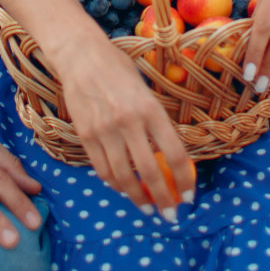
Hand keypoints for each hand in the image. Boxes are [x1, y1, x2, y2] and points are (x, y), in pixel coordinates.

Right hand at [58, 41, 195, 216]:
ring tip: (147, 209)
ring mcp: (105, 130)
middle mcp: (129, 121)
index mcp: (151, 109)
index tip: (189, 196)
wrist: (80, 56)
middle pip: (150, 172)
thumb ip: (156, 120)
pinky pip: (102, 169)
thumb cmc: (118, 69)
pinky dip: (114, 184)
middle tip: (171, 214)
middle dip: (163, 199)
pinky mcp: (85, 135)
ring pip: (123, 177)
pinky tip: (123, 189)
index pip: (175, 154)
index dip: (185, 180)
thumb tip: (168, 154)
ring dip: (138, 198)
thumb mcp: (145, 90)